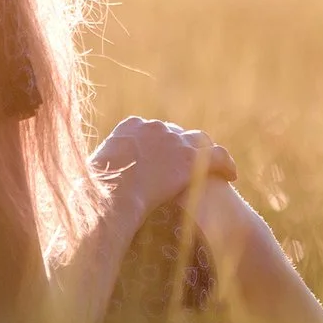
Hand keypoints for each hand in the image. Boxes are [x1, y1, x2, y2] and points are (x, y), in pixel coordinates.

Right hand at [89, 115, 235, 221]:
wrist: (110, 196)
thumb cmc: (94, 194)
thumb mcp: (91, 177)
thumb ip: (99, 174)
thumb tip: (90, 187)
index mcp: (129, 127)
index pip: (152, 131)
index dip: (160, 146)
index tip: (163, 160)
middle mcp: (153, 126)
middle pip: (176, 134)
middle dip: (182, 150)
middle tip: (189, 168)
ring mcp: (173, 139)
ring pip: (199, 142)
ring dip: (207, 155)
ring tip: (216, 169)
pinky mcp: (190, 156)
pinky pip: (217, 157)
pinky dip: (226, 164)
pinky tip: (232, 176)